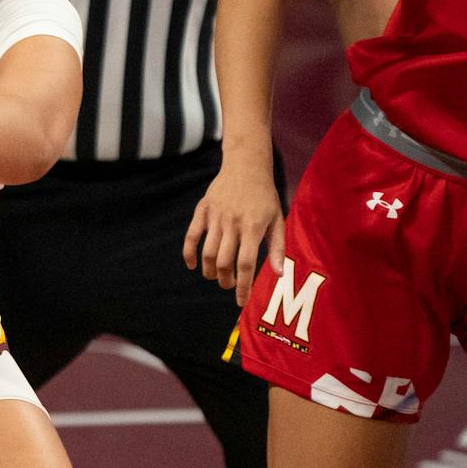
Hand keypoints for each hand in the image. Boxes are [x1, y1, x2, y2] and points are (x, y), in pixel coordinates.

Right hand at [183, 156, 283, 304]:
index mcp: (253, 227)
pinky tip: (192, 265)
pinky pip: (191, 236)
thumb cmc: (265, 196)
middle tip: (229, 285)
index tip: (241, 301)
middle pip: (224, 262)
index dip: (243, 287)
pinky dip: (188, 254)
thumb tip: (278, 275)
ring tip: (216, 276)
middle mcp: (233, 223)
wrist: (246, 166)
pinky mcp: (202, 210)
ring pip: (207, 253)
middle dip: (225, 281)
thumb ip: (278, 247)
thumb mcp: (277, 219)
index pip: (246, 264)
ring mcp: (215, 217)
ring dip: (210, 271)